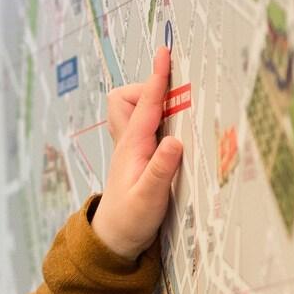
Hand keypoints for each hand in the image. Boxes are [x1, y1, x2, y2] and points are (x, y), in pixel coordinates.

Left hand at [90, 45, 184, 258]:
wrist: (113, 239)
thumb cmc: (130, 221)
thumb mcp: (149, 199)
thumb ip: (161, 170)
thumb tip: (175, 141)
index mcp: (133, 147)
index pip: (146, 104)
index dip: (157, 78)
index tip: (164, 54)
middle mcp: (129, 142)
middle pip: (130, 97)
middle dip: (152, 88)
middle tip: (179, 96)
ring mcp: (131, 147)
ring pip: (135, 109)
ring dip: (153, 103)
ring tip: (178, 112)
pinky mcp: (137, 156)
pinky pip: (144, 123)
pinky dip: (157, 117)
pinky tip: (174, 130)